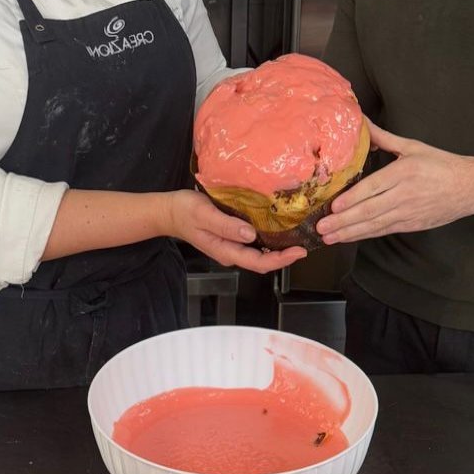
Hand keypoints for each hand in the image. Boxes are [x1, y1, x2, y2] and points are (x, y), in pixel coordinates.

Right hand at [166, 190, 306, 273]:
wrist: (169, 211)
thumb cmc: (184, 212)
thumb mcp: (204, 215)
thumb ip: (226, 226)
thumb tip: (250, 234)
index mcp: (225, 250)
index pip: (258, 262)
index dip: (281, 260)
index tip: (298, 251)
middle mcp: (231, 252)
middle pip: (263, 261)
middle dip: (285, 257)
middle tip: (304, 245)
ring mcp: (231, 246)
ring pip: (259, 253)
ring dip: (279, 249)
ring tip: (296, 238)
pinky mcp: (231, 236)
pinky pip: (254, 243)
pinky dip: (268, 239)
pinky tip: (278, 229)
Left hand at [315, 121, 473, 243]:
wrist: (472, 187)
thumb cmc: (442, 164)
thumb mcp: (412, 146)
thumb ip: (383, 138)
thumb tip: (361, 121)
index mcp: (404, 172)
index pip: (373, 188)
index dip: (352, 199)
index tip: (334, 206)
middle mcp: (405, 195)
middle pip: (370, 211)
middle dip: (343, 221)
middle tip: (322, 227)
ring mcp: (408, 213)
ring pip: (374, 225)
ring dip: (349, 232)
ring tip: (329, 237)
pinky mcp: (412, 225)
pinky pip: (384, 231)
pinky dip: (365, 235)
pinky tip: (349, 237)